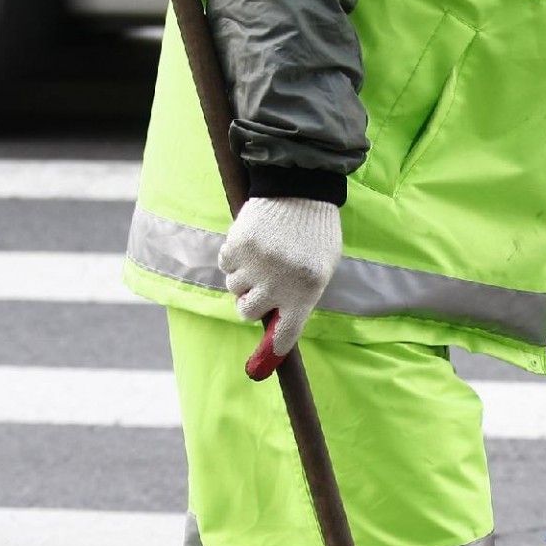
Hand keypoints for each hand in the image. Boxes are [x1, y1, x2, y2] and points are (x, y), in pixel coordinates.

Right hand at [217, 197, 342, 355]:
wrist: (301, 191)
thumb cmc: (316, 233)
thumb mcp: (321, 268)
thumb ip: (301, 295)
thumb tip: (277, 322)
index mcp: (306, 290)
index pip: (287, 331)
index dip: (275, 347)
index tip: (269, 354)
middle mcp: (278, 281)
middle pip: (248, 312)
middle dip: (250, 305)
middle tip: (256, 293)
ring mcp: (256, 264)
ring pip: (234, 287)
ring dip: (242, 279)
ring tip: (258, 260)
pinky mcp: (238, 245)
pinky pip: (224, 264)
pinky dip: (232, 259)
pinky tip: (248, 246)